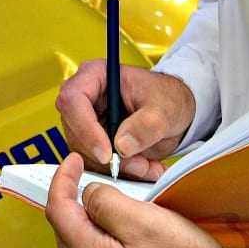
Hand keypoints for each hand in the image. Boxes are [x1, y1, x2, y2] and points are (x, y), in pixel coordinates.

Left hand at [44, 153, 220, 247]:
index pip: (57, 212)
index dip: (62, 181)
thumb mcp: (146, 220)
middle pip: (68, 238)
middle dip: (73, 208)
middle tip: (90, 185)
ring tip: (113, 217)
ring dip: (92, 236)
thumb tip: (87, 196)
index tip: (73, 162)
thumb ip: (106, 203)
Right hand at [56, 61, 195, 181]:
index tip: (107, 153)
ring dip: (117, 167)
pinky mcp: (94, 144)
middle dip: (106, 156)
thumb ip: (146, 125)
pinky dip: (121, 171)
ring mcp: (87, 123)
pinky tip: (144, 166)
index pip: (73, 100)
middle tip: (136, 164)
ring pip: (85, 154)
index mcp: (96, 76)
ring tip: (147, 165)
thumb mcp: (164, 108)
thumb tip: (122, 146)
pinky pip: (97, 165)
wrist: (175, 112)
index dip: (85, 128)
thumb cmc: (167, 97)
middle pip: (75, 132)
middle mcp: (86, 100)